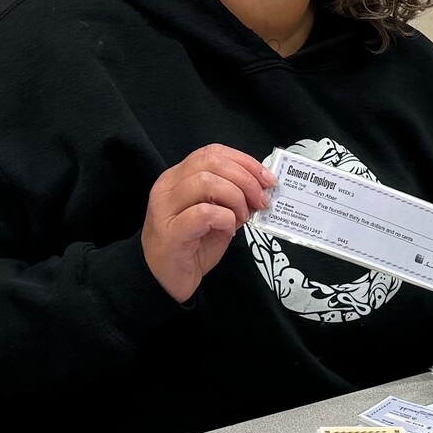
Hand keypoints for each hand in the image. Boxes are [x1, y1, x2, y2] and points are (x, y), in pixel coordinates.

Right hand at [141, 145, 273, 302]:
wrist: (167, 280)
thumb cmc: (192, 246)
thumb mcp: (218, 214)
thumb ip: (234, 197)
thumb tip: (262, 188)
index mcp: (178, 177)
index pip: (212, 153)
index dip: (244, 162)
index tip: (267, 179)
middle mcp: (167, 187)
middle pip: (211, 163)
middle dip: (246, 180)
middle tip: (261, 201)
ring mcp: (165, 208)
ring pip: (207, 182)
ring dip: (235, 199)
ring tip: (242, 218)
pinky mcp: (170, 232)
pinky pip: (204, 213)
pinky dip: (225, 219)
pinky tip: (227, 230)